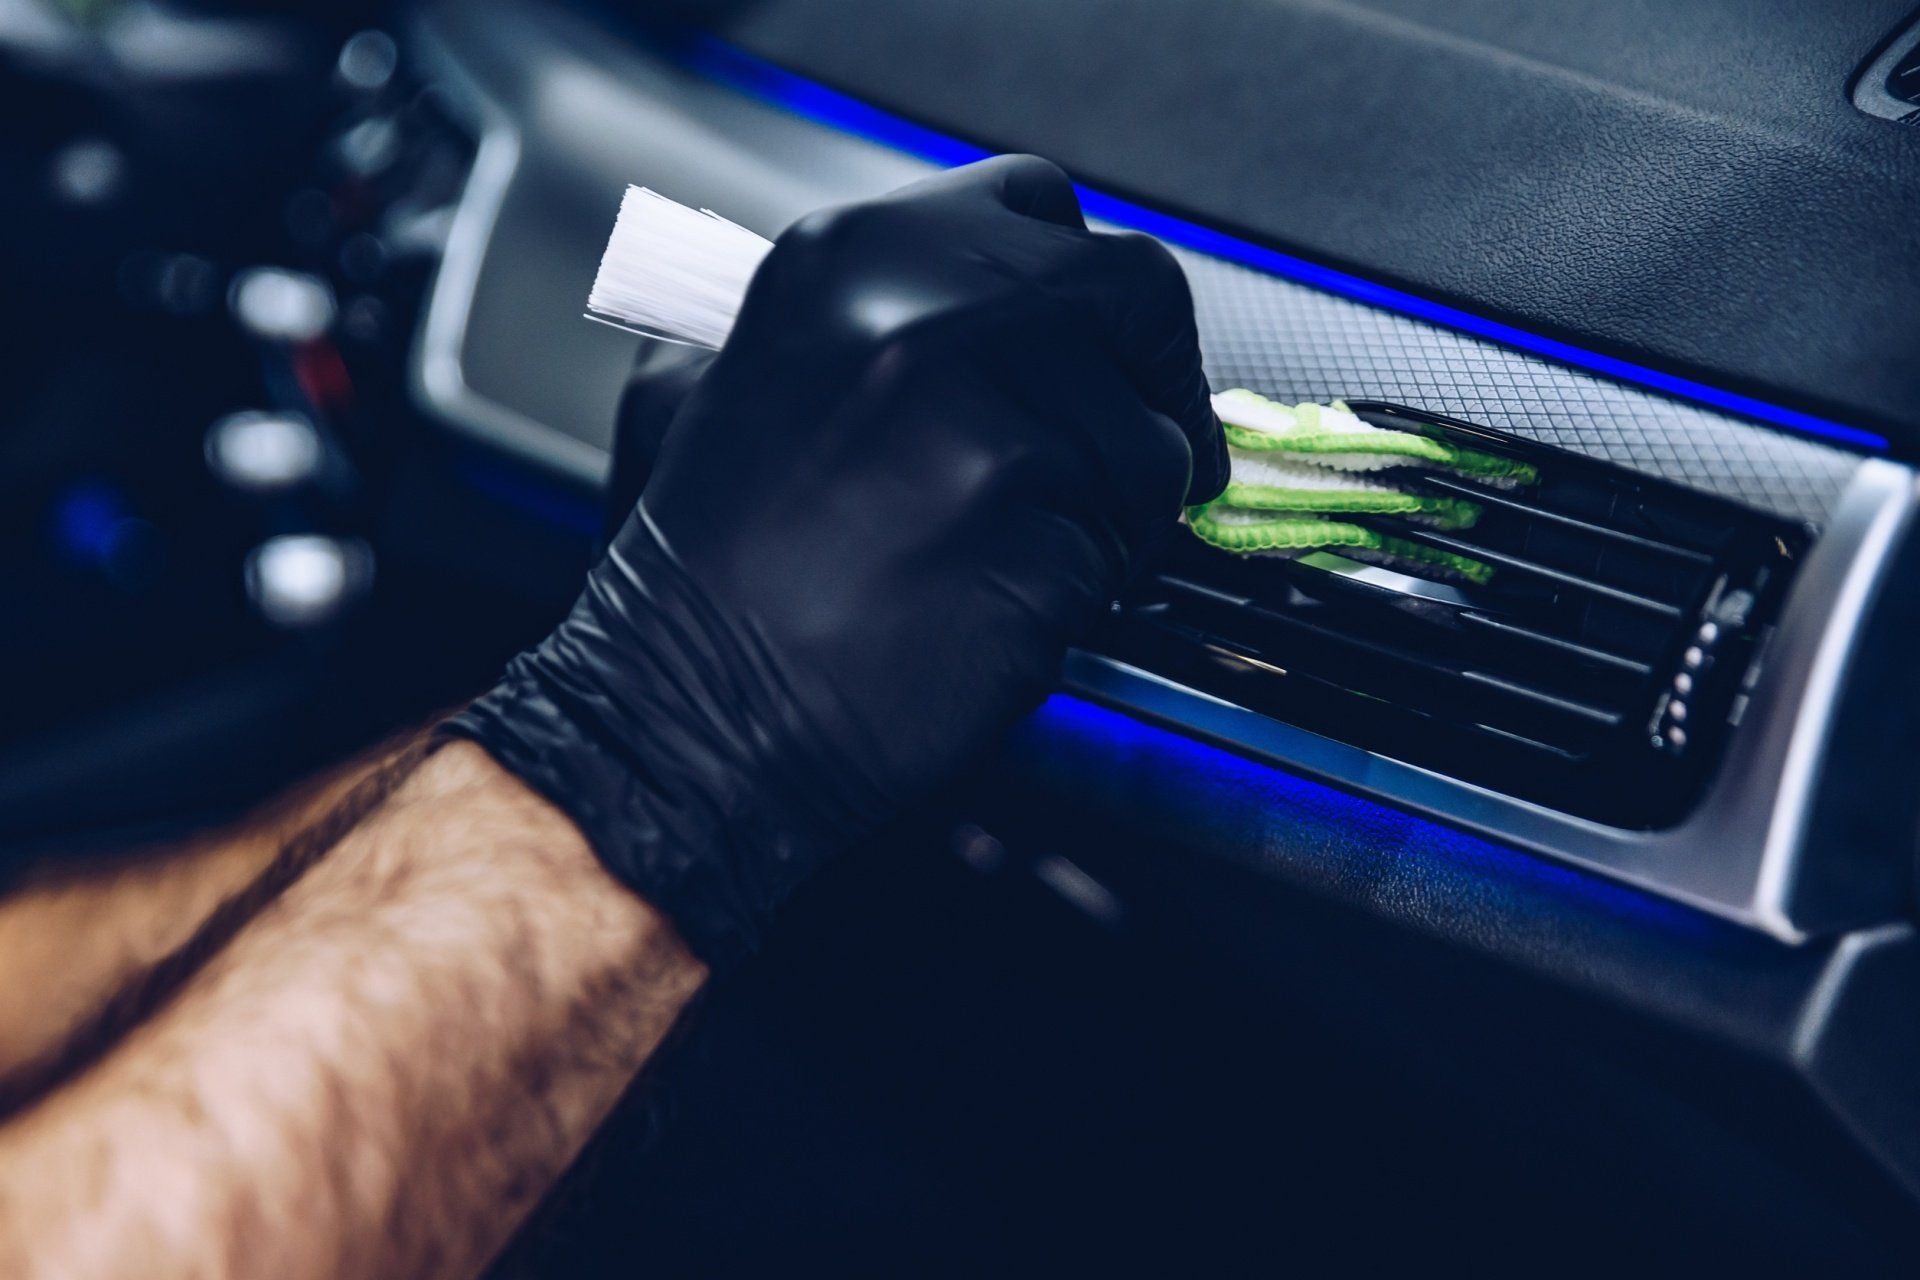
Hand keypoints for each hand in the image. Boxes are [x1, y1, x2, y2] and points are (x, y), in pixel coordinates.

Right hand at [452, 155, 1222, 966]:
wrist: (687, 717)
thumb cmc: (711, 580)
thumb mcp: (722, 379)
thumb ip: (860, 316)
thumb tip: (986, 298)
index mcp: (848, 259)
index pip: (1039, 207)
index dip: (1086, 292)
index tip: (1104, 347)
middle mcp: (918, 308)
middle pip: (1131, 294)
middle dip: (1148, 382)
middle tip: (1123, 458)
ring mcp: (978, 409)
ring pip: (1150, 433)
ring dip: (1118, 508)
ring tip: (1011, 557)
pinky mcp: (1031, 518)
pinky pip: (1134, 536)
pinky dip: (1097, 581)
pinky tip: (1003, 604)